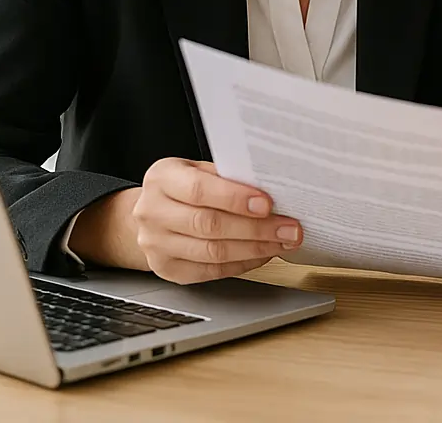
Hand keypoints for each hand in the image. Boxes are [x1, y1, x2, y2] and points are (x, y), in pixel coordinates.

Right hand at [74, 158, 304, 283]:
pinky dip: (242, 263)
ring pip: (212, 252)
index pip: (199, 189)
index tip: (267, 204)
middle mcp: (152, 212)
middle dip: (256, 228)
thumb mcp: (200, 169)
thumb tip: (272, 187)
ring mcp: (156, 244)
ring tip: (282, 242)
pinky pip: (211, 271)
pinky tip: (262, 254)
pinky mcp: (167, 269)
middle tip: (288, 228)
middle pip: (209, 224)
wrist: (153, 213)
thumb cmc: (185, 187)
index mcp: (162, 178)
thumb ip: (228, 176)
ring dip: (255, 249)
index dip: (235, 198)